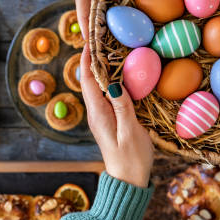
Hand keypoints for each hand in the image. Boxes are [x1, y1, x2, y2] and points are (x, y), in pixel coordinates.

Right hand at [75, 0, 142, 38]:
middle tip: (93, 50)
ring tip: (102, 42)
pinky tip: (115, 17)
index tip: (87, 43)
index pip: (83, 1)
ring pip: (95, 0)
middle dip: (87, 27)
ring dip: (96, 20)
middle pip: (86, 5)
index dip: (83, 22)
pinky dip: (106, 8)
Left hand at [79, 44, 153, 187]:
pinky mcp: (109, 119)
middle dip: (93, 59)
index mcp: (98, 113)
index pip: (88, 81)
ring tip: (108, 49)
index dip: (88, 59)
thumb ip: (123, 107)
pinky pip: (105, 94)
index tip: (90, 40)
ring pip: (97, 87)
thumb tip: (114, 83)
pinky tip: (119, 73)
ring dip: (100, 68)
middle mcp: (96, 112)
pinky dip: (109, 80)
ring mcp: (101, 116)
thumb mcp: (130, 131)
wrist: (128, 181)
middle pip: (90, 81)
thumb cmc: (131, 158)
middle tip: (100, 37)